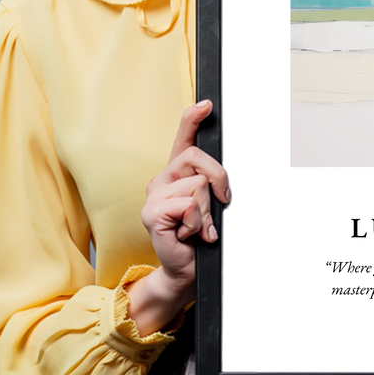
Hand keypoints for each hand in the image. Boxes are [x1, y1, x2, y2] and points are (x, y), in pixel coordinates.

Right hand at [126, 100, 230, 334]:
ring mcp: (154, 196)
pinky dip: (197, 223)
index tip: (207, 104)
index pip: (183, 138)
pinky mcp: (151, 213)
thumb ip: (212, 184)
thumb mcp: (211, 204)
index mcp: (177, 174)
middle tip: (220, 204)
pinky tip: (188, 234)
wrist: (187, 269)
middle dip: (219, 180)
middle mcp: (162, 179)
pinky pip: (188, 205)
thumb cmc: (200, 236)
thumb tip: (222, 177)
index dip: (193, 118)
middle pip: (198, 158)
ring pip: (197, 185)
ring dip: (207, 211)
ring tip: (198, 227)